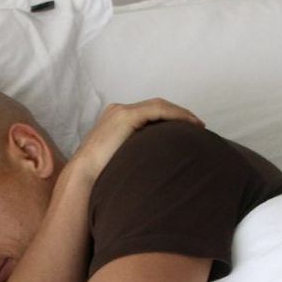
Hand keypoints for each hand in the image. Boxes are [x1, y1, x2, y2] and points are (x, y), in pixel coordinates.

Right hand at [73, 98, 203, 179]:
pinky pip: (158, 110)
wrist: (84, 175)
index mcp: (114, 119)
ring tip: (197, 125)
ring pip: (158, 106)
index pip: (146, 112)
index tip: (185, 130)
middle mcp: (117, 111)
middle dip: (177, 114)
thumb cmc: (99, 174)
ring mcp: (121, 112)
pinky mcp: (127, 116)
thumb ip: (132, 152)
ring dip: (180, 114)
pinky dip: (176, 115)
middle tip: (196, 126)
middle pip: (154, 106)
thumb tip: (150, 161)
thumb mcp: (119, 158)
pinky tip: (190, 124)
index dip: (169, 118)